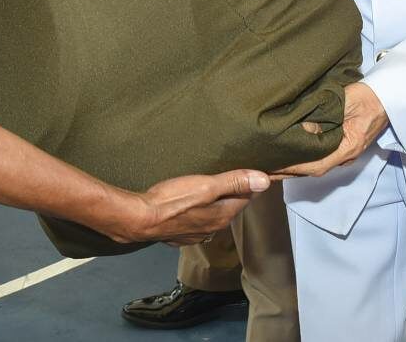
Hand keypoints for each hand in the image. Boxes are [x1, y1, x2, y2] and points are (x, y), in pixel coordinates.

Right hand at [121, 169, 269, 245]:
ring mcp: (196, 233)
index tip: (252, 171)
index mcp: (223, 215)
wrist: (141, 219)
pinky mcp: (181, 234)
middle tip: (231, 174)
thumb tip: (264, 181)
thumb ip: (234, 182)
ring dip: (215, 202)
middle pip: (230, 206)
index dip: (250, 184)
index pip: (246, 197)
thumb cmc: (172, 200)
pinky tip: (190, 202)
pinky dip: (199, 210)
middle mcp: (213, 227)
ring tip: (210, 186)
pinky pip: (197, 220)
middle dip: (232, 192)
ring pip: (213, 213)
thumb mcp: (206, 186)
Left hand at [271, 82, 388, 178]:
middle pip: (313, 169)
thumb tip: (304, 127)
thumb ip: (325, 114)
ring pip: (315, 165)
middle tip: (263, 170)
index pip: (317, 164)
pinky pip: (319, 157)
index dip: (294, 167)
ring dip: (293, 167)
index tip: (274, 166)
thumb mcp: (345, 102)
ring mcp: (344, 153)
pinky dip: (302, 159)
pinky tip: (289, 156)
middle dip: (288, 172)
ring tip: (270, 165)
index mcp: (348, 147)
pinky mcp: (342, 147)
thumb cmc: (367, 97)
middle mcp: (345, 155)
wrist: (387, 98)